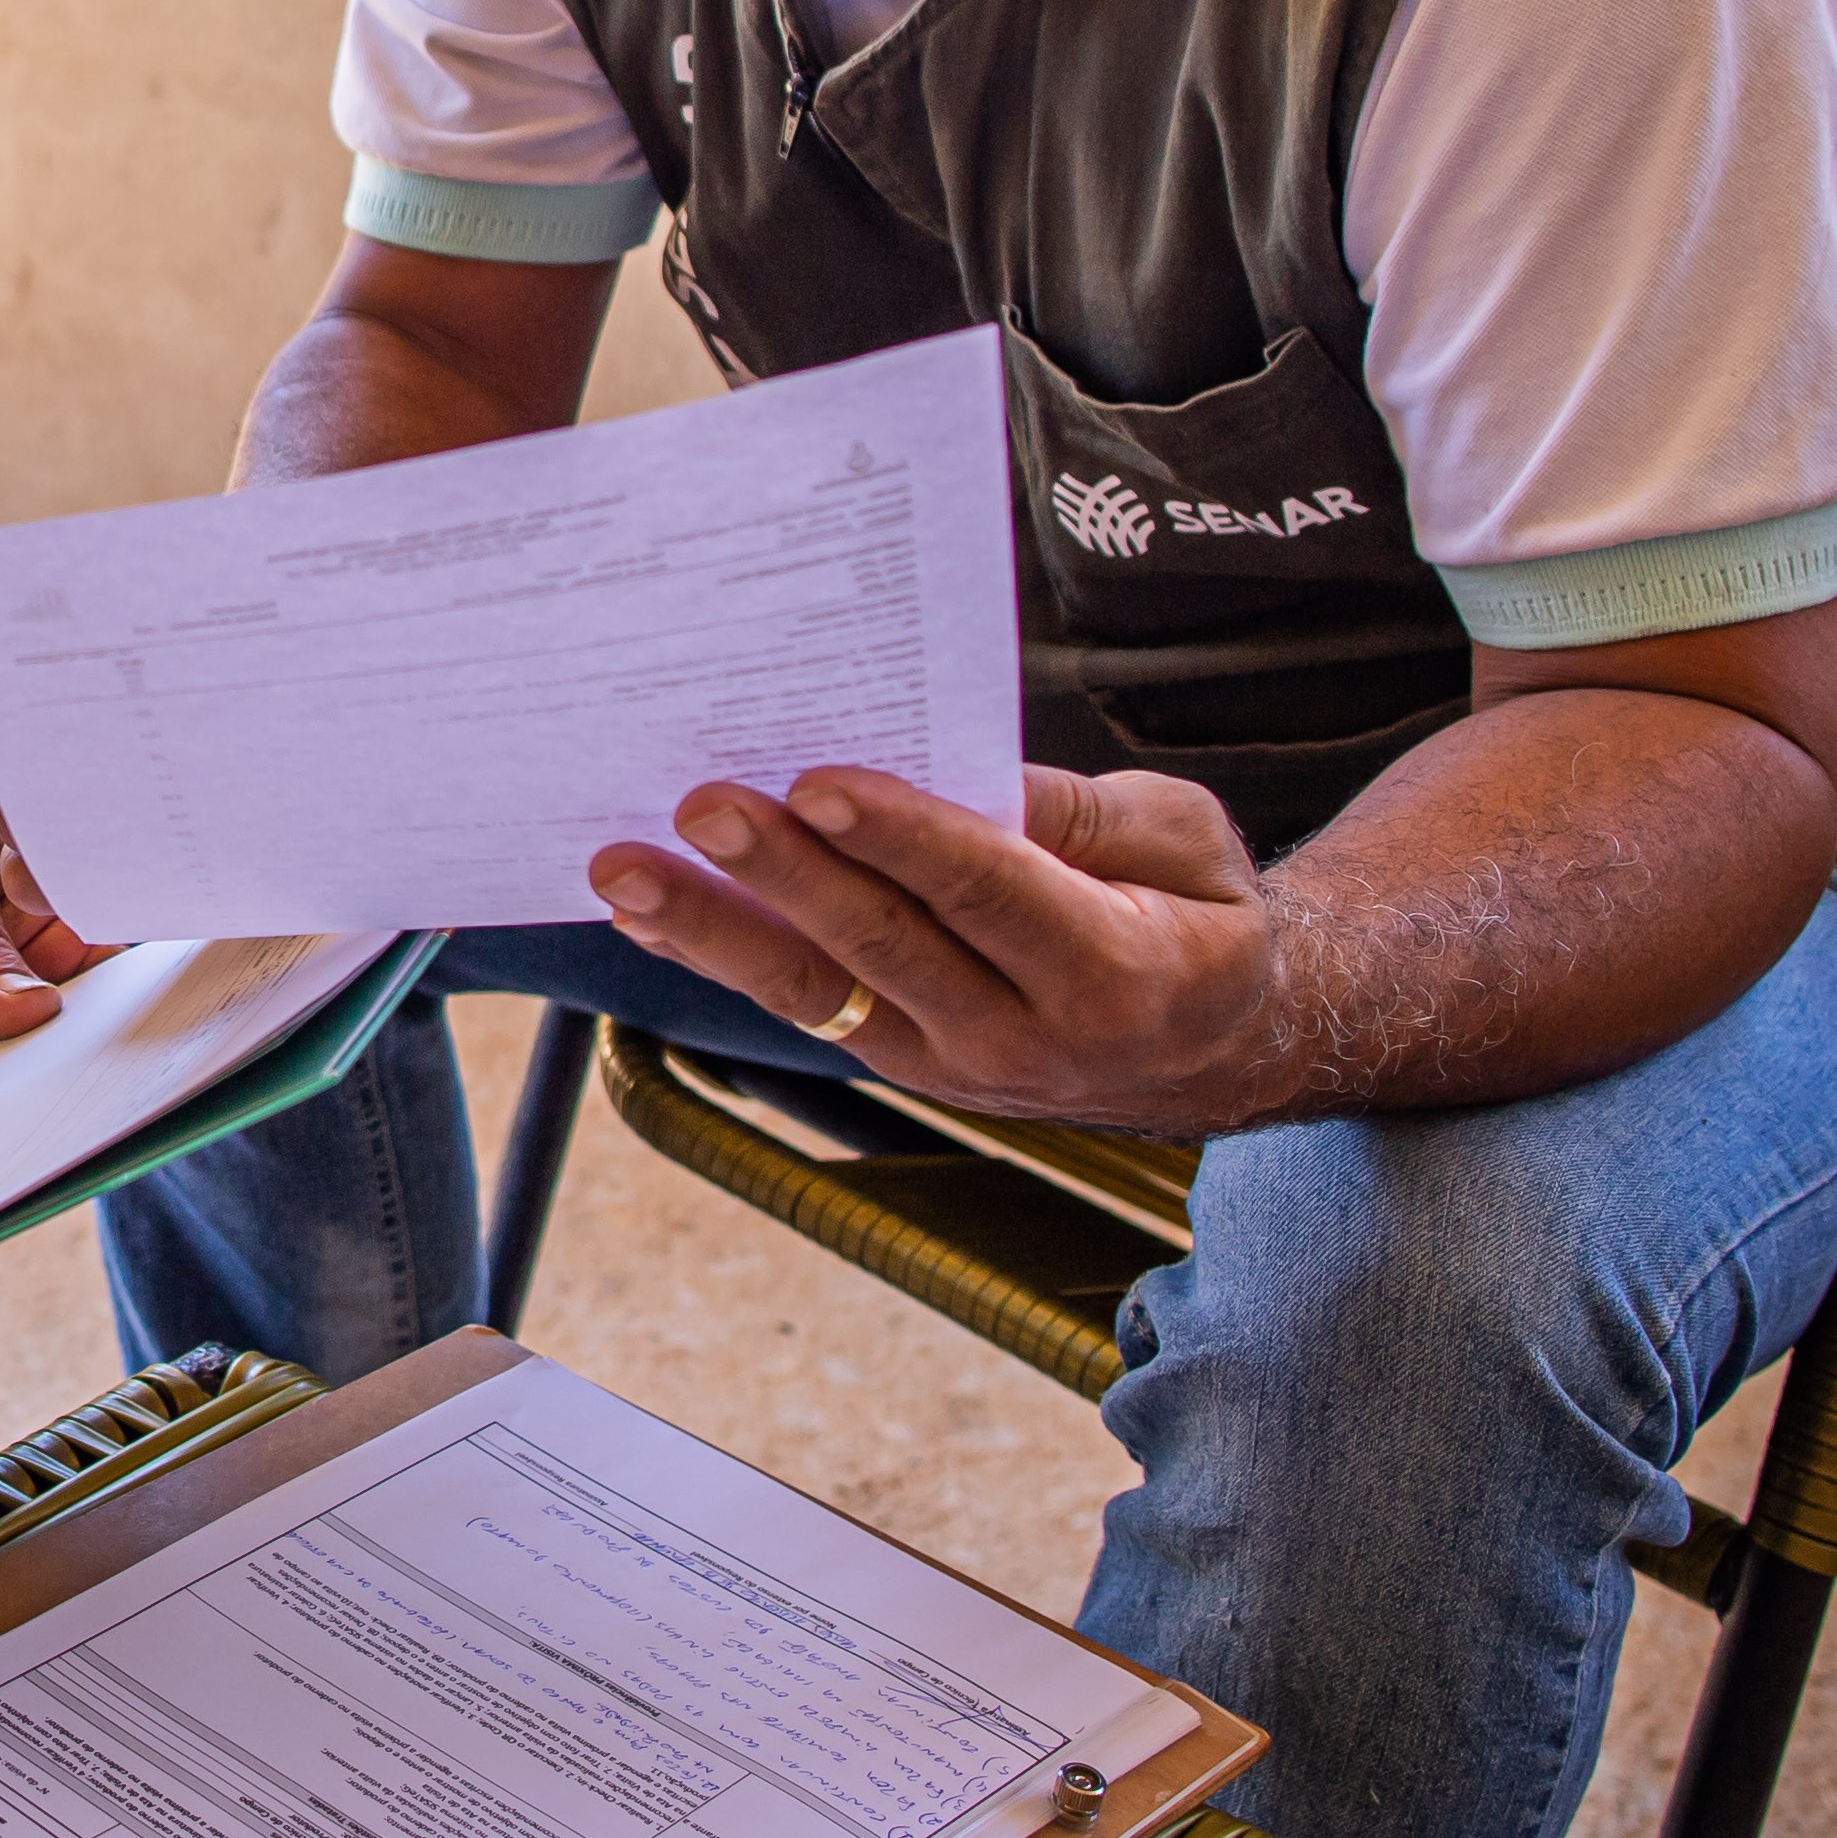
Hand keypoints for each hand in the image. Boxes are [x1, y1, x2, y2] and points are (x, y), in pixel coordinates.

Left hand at [590, 764, 1286, 1134]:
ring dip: (711, 927)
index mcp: (1111, 969)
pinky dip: (721, 956)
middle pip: (882, 944)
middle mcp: (1021, 1037)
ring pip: (815, 993)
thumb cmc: (1196, 915)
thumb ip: (1075, 810)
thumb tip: (954, 771)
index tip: (817, 783)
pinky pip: (802, 1009)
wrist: (1212, 1050)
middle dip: (783, 871)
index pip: (986, 892)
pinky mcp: (900, 1065)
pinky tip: (649, 911)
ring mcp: (949, 1066)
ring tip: (624, 870)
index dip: (900, 837)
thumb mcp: (1182, 839)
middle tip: (700, 804)